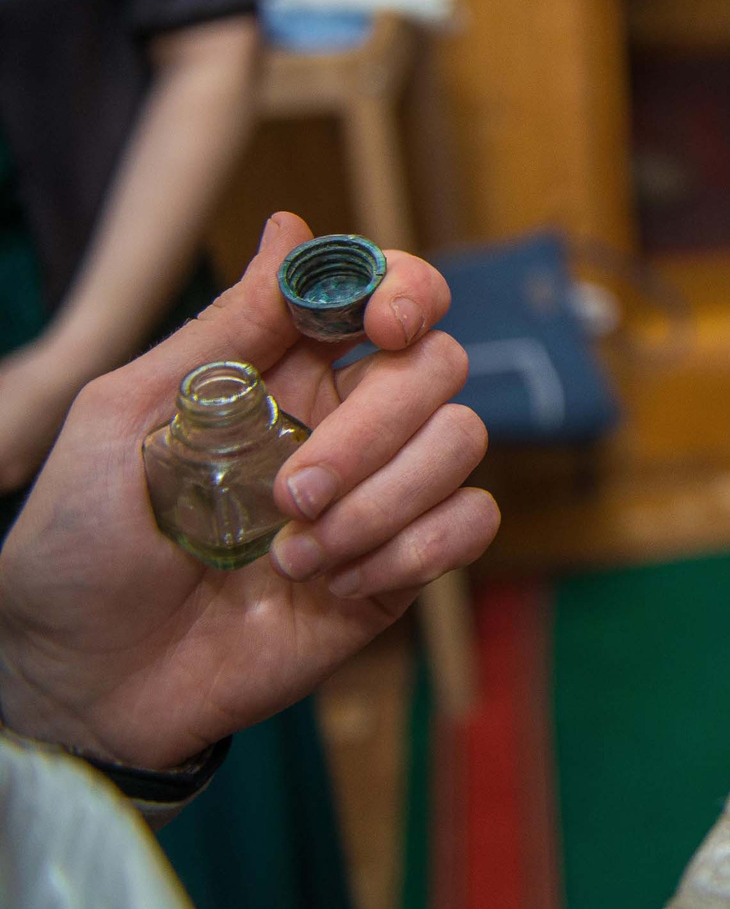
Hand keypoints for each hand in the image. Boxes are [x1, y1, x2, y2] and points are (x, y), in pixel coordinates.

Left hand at [0, 212, 498, 770]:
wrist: (83, 682)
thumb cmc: (79, 545)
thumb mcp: (124, 420)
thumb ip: (222, 331)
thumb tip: (290, 226)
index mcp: (284, 371)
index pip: (387, 295)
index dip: (407, 289)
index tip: (386, 324)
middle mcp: (347, 422)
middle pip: (438, 365)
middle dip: (377, 427)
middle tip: (294, 492)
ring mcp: (380, 495)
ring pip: (461, 443)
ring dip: (383, 502)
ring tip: (296, 554)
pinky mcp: (401, 568)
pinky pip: (471, 524)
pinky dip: (414, 552)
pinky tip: (338, 585)